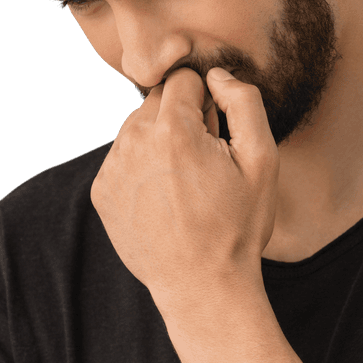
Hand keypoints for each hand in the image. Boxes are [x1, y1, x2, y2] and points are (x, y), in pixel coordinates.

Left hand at [90, 66, 278, 315]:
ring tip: (184, 185)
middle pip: (156, 100)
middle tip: (204, 164)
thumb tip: (216, 75)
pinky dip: (142, 168)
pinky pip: (123, 158)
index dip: (206, 101)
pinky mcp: (100, 191)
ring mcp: (112, 168)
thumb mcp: (262, 161)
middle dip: (181, 119)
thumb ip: (244, 102)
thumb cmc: (238, 225)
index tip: (216, 134)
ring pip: (137, 129)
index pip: (183, 79)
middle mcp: (133, 142)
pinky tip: (164, 200)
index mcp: (172, 129)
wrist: (202, 286)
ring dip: (159, 142)